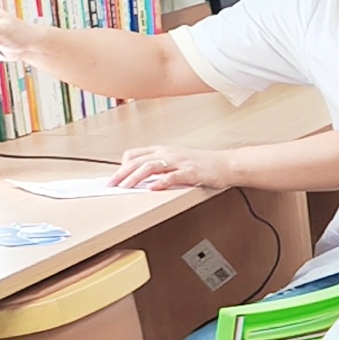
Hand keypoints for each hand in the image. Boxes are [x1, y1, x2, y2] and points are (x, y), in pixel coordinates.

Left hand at [110, 145, 236, 195]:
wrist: (227, 164)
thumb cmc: (205, 164)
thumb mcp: (179, 161)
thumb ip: (162, 167)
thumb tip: (145, 179)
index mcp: (164, 150)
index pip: (135, 154)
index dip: (122, 166)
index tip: (116, 178)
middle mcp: (168, 154)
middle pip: (137, 161)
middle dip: (121, 173)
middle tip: (111, 184)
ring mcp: (179, 162)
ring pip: (149, 167)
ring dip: (134, 178)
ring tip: (125, 187)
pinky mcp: (190, 172)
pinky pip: (172, 177)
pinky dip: (160, 183)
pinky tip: (152, 189)